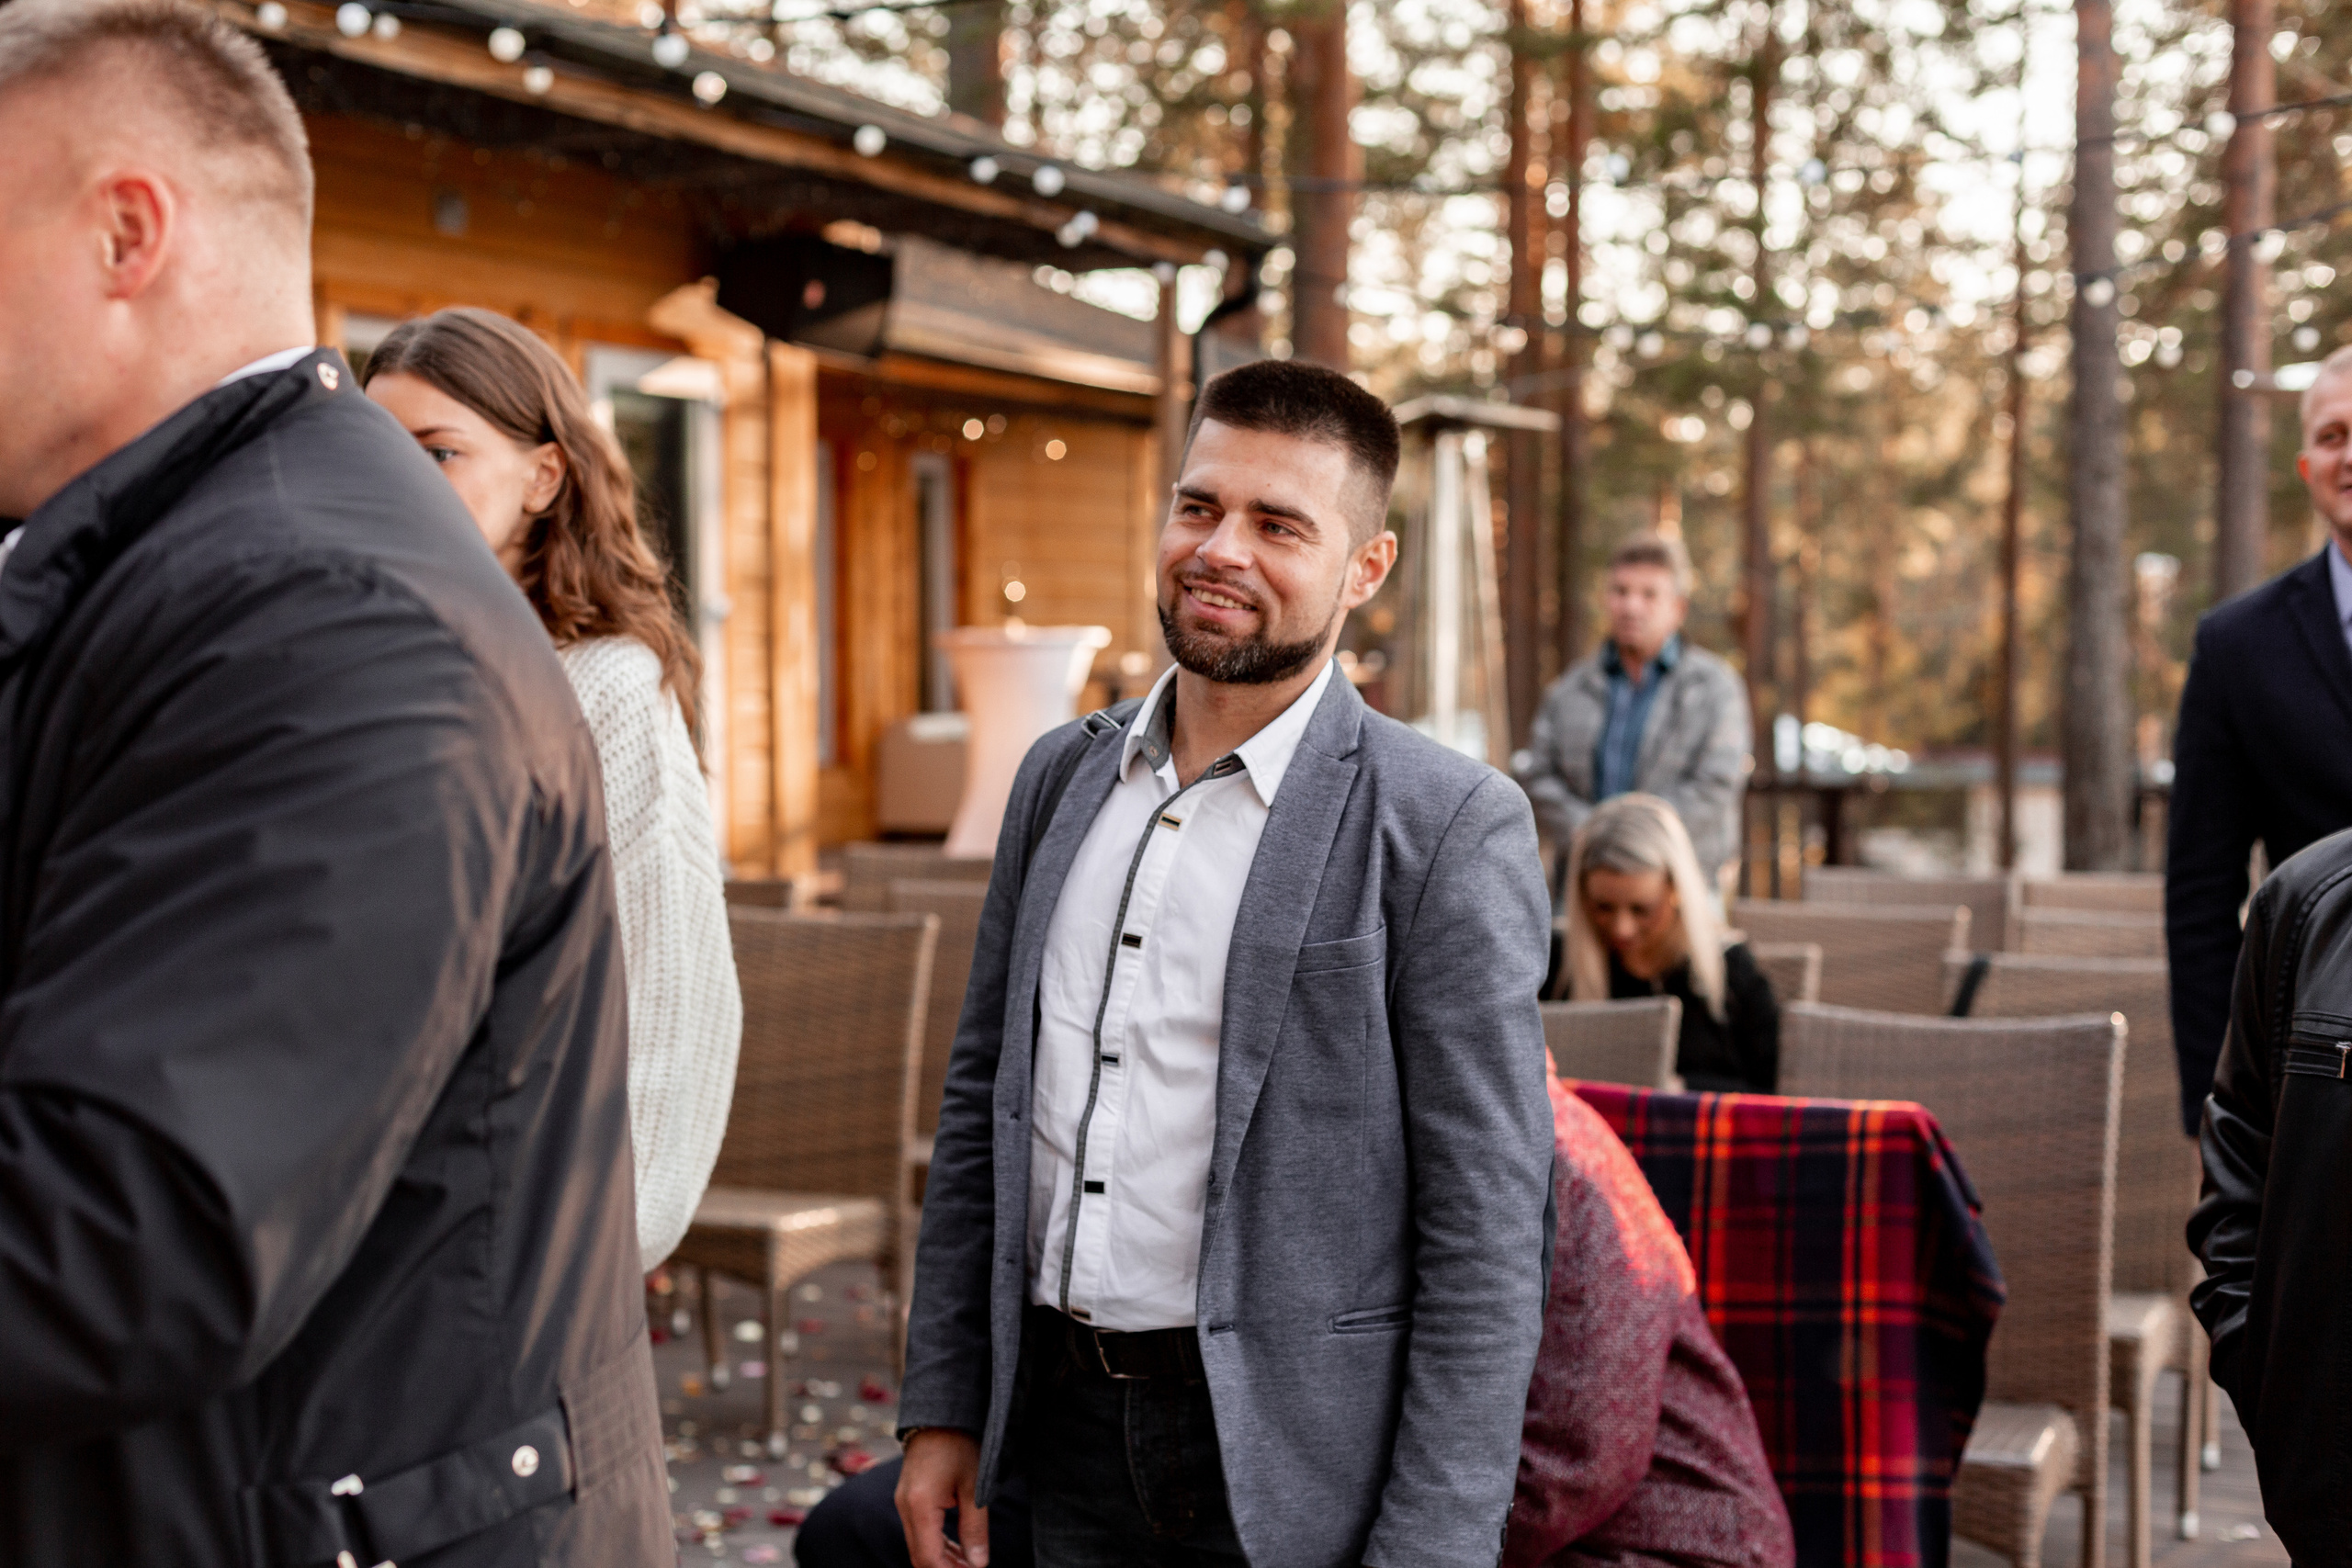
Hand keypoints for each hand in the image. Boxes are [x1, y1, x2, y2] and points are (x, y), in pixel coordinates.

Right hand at [897, 1427, 987, 1567]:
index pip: (929, 1558)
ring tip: (970, 1564)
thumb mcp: (974, 1486)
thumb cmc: (960, 1444)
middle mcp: (905, 1507)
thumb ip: (975, 1528)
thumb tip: (978, 1563)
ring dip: (942, 1559)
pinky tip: (957, 1548)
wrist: (940, 1412)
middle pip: (920, 1556)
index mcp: (920, 1505)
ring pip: (918, 1545)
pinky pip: (918, 1530)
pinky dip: (936, 1543)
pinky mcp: (908, 1497)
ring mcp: (904, 1502)